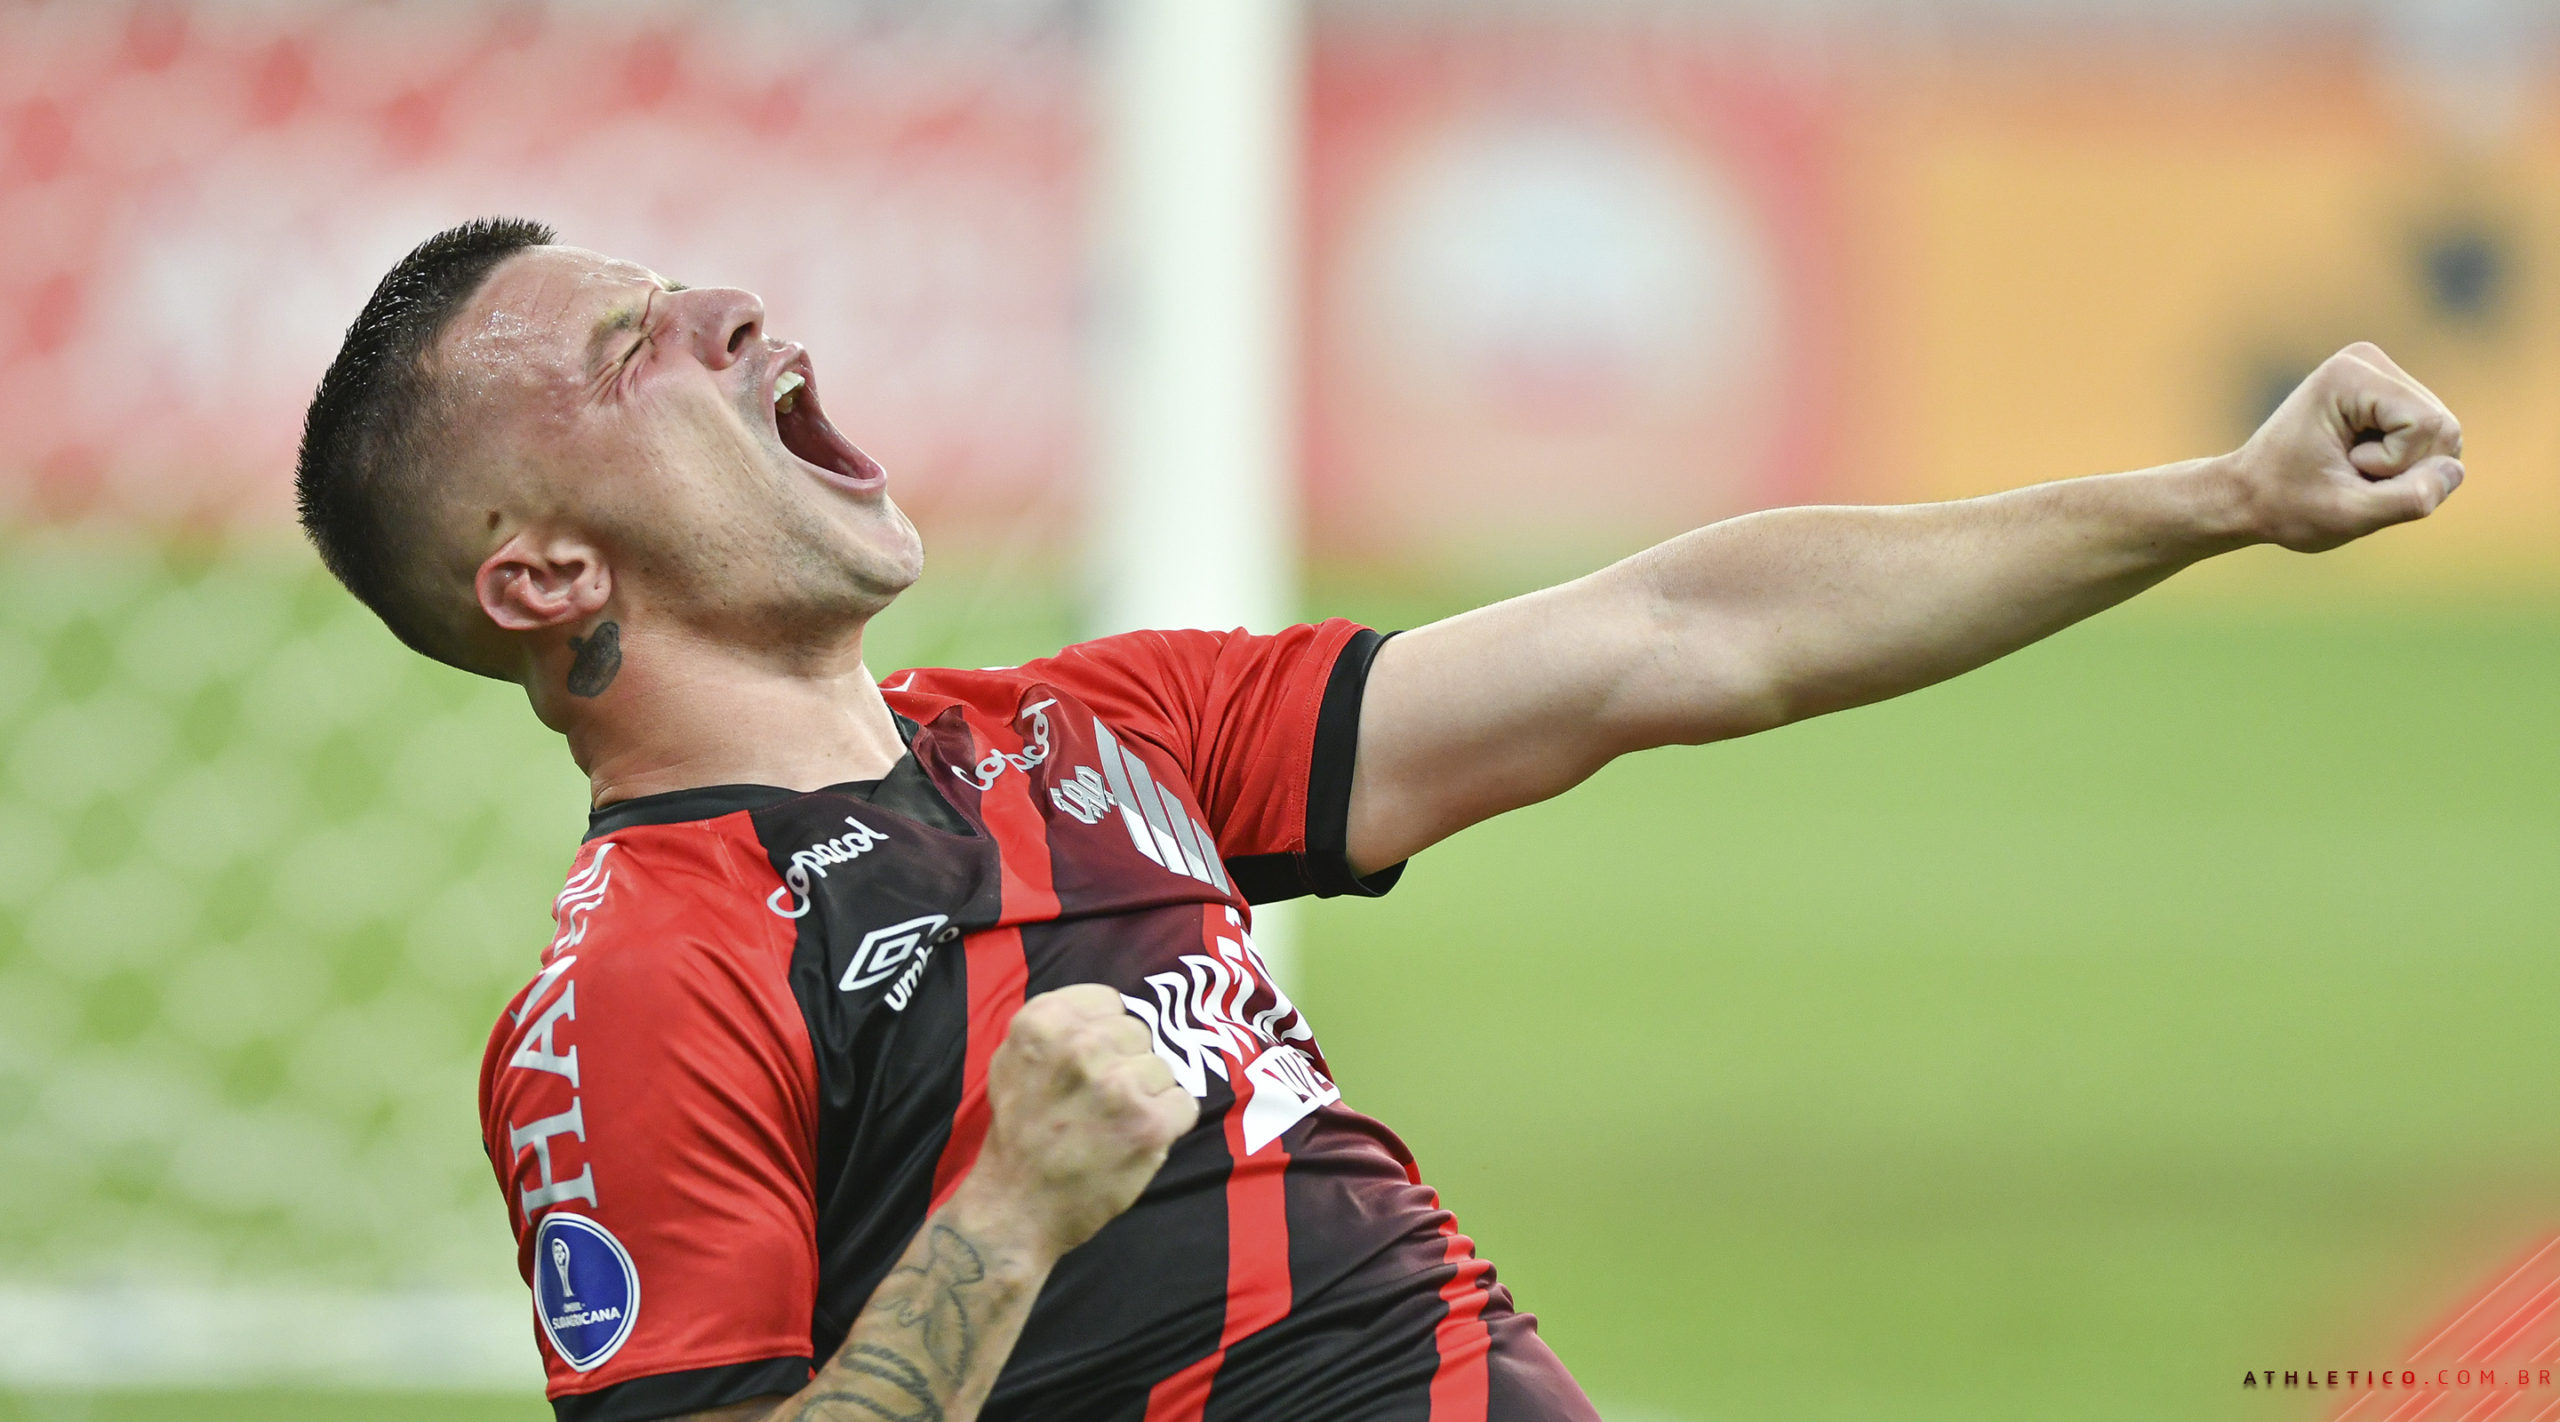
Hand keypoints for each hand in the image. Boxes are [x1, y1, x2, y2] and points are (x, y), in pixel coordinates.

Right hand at [957, 983, 1197, 1260]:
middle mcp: (1080, 1044)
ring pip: (1164, 1068)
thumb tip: (1113, 1010)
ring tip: (1112, 1125)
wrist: (1015, 1207)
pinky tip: (1134, 1140)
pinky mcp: (1147, 1123)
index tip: (1089, 1065)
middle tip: (1097, 1103)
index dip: (1105, 1036)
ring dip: (1147, 1096)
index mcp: (1044, 1021)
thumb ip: (1058, 1026)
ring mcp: (1116, 1084)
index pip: (1109, 1002)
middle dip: (1126, 1065)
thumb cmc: (1019, 1133)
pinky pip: (1184, 1103)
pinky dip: (1168, 1124)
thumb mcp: (1014, 1059)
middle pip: (1139, 1033)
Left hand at [2225, 342, 2463, 551]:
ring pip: (2442, 436)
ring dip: (2404, 469)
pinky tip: (2361, 464)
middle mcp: (2368, 360)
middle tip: (2347, 474)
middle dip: (2404, 469)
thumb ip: (2406, 499)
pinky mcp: (2389, 394)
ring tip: (2351, 469)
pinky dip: (2403, 464)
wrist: (2248, 496)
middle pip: (2442, 429)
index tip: (2344, 468)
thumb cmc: (2286, 506)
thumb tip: (2454, 472)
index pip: (2428, 427)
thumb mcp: (2346, 515)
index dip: (2396, 465)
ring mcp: (2380, 373)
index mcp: (2351, 374)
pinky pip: (2432, 440)